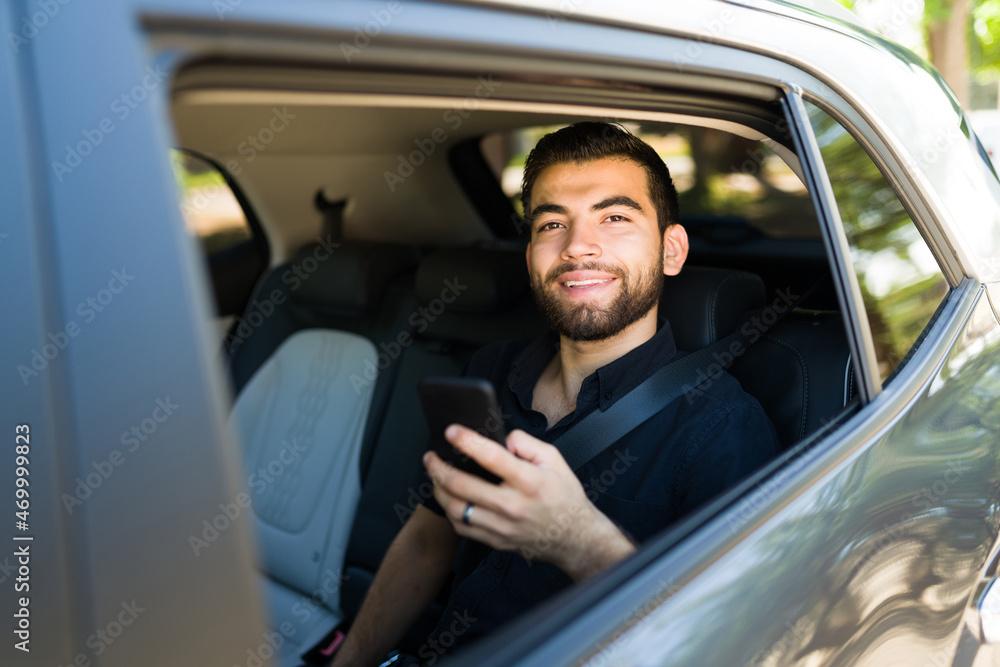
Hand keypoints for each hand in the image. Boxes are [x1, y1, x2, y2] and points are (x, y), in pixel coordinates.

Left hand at [423, 425, 634, 579]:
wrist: (574, 538)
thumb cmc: (564, 497)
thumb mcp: (555, 460)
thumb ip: (527, 444)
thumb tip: (502, 439)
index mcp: (529, 482)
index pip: (491, 458)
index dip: (467, 441)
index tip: (451, 431)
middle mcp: (513, 506)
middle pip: (462, 486)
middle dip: (439, 468)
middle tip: (431, 457)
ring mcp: (502, 527)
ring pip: (456, 509)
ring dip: (438, 490)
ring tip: (435, 476)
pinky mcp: (496, 541)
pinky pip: (462, 527)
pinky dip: (450, 511)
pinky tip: (449, 498)